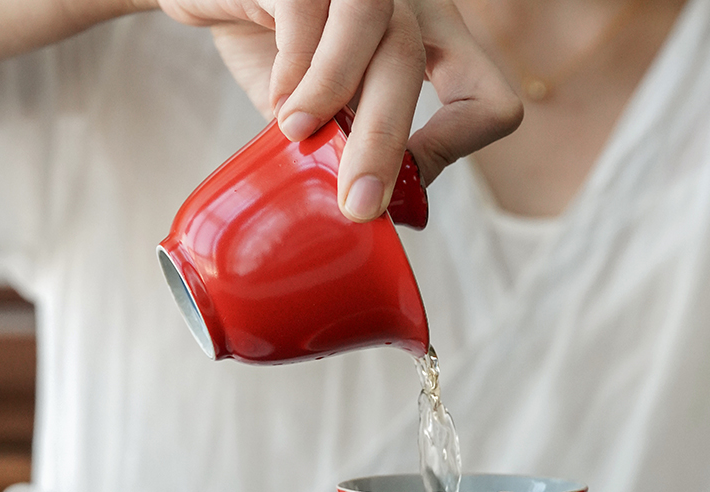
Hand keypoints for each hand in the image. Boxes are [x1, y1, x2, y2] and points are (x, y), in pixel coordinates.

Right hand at [160, 0, 522, 221]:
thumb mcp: (321, 113)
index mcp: (425, 42)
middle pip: (418, 68)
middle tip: (354, 203)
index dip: (453, 145)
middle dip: (385, 147)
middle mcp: (402, 4)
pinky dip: (294, 70)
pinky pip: (310, 13)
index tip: (401, 185)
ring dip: (339, 95)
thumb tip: (379, 207)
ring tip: (297, 132)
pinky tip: (279, 100)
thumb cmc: (272, 52)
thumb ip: (350, 147)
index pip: (486, 97)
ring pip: (384, 35)